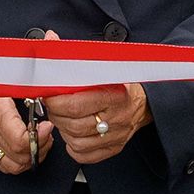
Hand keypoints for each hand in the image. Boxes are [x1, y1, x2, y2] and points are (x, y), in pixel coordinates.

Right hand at [0, 96, 52, 174]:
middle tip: (46, 134)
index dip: (39, 138)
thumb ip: (27, 90)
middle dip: (40, 148)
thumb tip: (45, 92)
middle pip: (19, 156)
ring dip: (31, 158)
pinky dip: (20, 161)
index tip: (47, 127)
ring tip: (39, 143)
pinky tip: (27, 150)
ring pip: (14, 166)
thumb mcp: (8, 82)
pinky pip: (4, 165)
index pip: (19, 141)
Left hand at [34, 30, 145, 164]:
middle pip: (74, 125)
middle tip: (54, 105)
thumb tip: (50, 39)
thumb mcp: (100, 65)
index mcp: (114, 95)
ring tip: (64, 118)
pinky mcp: (114, 148)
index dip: (56, 101)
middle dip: (57, 115)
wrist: (145, 101)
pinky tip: (74, 133)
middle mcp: (117, 118)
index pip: (76, 104)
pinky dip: (73, 146)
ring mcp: (116, 136)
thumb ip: (73, 55)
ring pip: (76, 142)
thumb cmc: (120, 83)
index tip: (48, 94)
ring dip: (63, 130)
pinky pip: (84, 155)